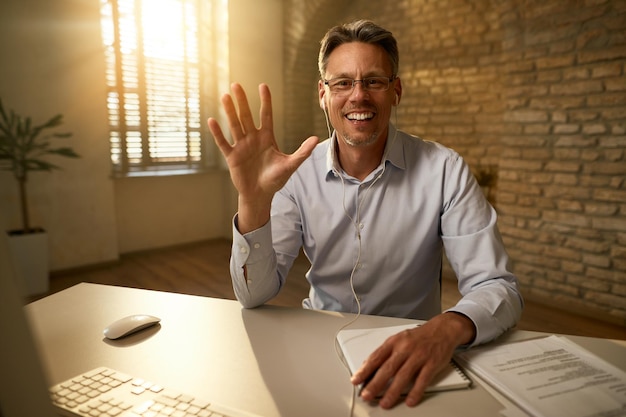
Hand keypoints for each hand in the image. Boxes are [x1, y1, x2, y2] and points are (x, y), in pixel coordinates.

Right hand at [207, 83, 317, 232]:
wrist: (260, 195)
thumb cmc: (275, 180)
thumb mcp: (290, 164)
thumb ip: (302, 152)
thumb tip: (316, 139)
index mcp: (267, 138)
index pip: (266, 115)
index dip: (265, 101)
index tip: (263, 86)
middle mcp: (252, 138)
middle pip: (247, 116)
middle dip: (242, 101)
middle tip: (237, 84)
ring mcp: (241, 146)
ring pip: (235, 125)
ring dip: (230, 111)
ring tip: (225, 96)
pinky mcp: (232, 157)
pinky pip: (223, 143)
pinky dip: (218, 133)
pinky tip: (212, 120)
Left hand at [351, 312, 475, 408]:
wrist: (442, 330)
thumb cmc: (418, 337)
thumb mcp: (398, 339)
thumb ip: (385, 353)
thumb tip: (368, 367)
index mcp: (394, 342)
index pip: (376, 357)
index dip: (364, 370)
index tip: (356, 380)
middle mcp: (405, 348)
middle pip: (387, 368)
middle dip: (375, 384)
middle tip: (366, 395)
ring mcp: (419, 356)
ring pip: (403, 376)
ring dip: (392, 392)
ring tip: (385, 403)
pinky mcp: (432, 363)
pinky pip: (422, 380)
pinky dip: (415, 392)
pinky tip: (409, 400)